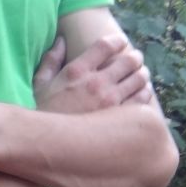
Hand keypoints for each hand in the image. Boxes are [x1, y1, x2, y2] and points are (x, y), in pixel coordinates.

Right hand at [33, 33, 152, 113]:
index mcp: (77, 70)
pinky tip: (142, 92)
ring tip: (141, 74)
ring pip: (139, 79)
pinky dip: (145, 93)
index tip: (121, 42)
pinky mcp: (118, 119)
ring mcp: (109, 101)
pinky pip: (141, 100)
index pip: (105, 46)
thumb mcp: (40, 84)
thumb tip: (61, 40)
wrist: (48, 145)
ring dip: (142, 73)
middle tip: (136, 58)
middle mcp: (96, 83)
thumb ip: (51, 60)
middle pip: (128, 60)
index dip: (118, 41)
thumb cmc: (43, 114)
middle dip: (135, 57)